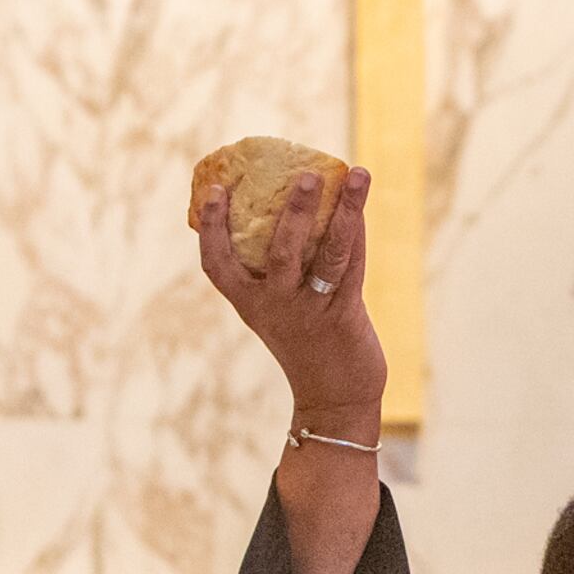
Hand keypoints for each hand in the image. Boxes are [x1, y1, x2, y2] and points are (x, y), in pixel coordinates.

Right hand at [195, 165, 385, 425]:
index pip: (217, 264)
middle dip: (295, 211)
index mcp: (250, 303)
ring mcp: (312, 311)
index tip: (215, 190)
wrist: (334, 399)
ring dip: (345, 211)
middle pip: (281, 251)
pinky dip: (357, 233)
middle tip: (307, 174)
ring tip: (356, 174)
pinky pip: (352, 266)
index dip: (212, 227)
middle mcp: (276, 306)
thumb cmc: (303, 342)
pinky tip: (360, 205)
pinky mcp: (344, 315)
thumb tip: (286, 207)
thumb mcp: (276, 310)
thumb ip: (276, 269)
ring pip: (330, 254)